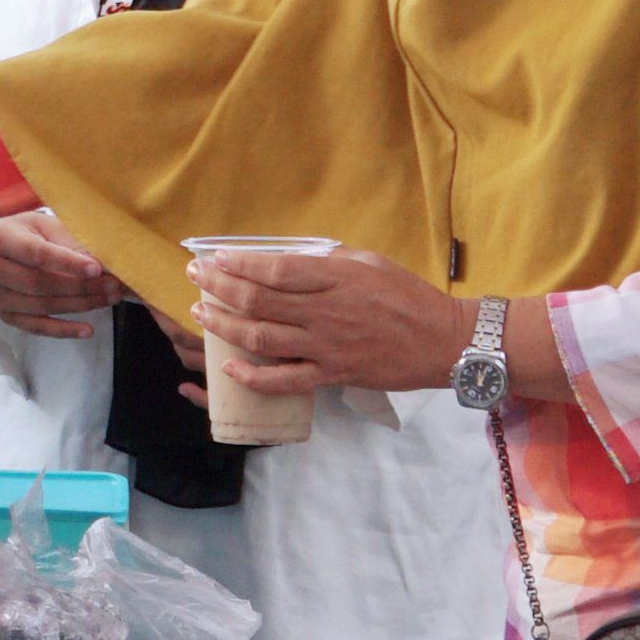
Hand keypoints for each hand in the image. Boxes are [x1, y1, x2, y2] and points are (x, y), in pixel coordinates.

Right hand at [0, 216, 119, 333]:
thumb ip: (69, 242)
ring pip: (42, 306)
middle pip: (39, 283)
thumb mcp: (44, 225)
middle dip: (80, 286)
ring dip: (79, 305)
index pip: (36, 253)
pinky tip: (87, 329)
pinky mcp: (5, 316)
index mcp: (0, 238)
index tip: (97, 268)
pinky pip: (37, 327)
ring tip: (109, 299)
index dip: (67, 262)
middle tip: (112, 285)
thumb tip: (100, 265)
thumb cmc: (27, 233)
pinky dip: (63, 330)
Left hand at [194, 243, 474, 397]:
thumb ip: (330, 260)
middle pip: (259, 301)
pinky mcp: (333, 375)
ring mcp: (328, 347)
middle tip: (195, 279)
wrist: (444, 341)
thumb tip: (294, 259)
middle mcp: (326, 312)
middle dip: (219, 289)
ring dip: (226, 327)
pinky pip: (286, 380)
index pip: (275, 270)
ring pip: (263, 339)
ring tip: (202, 315)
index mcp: (336, 278)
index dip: (238, 265)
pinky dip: (254, 377)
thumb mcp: (370, 262)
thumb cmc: (409, 296)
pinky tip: (230, 368)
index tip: (214, 259)